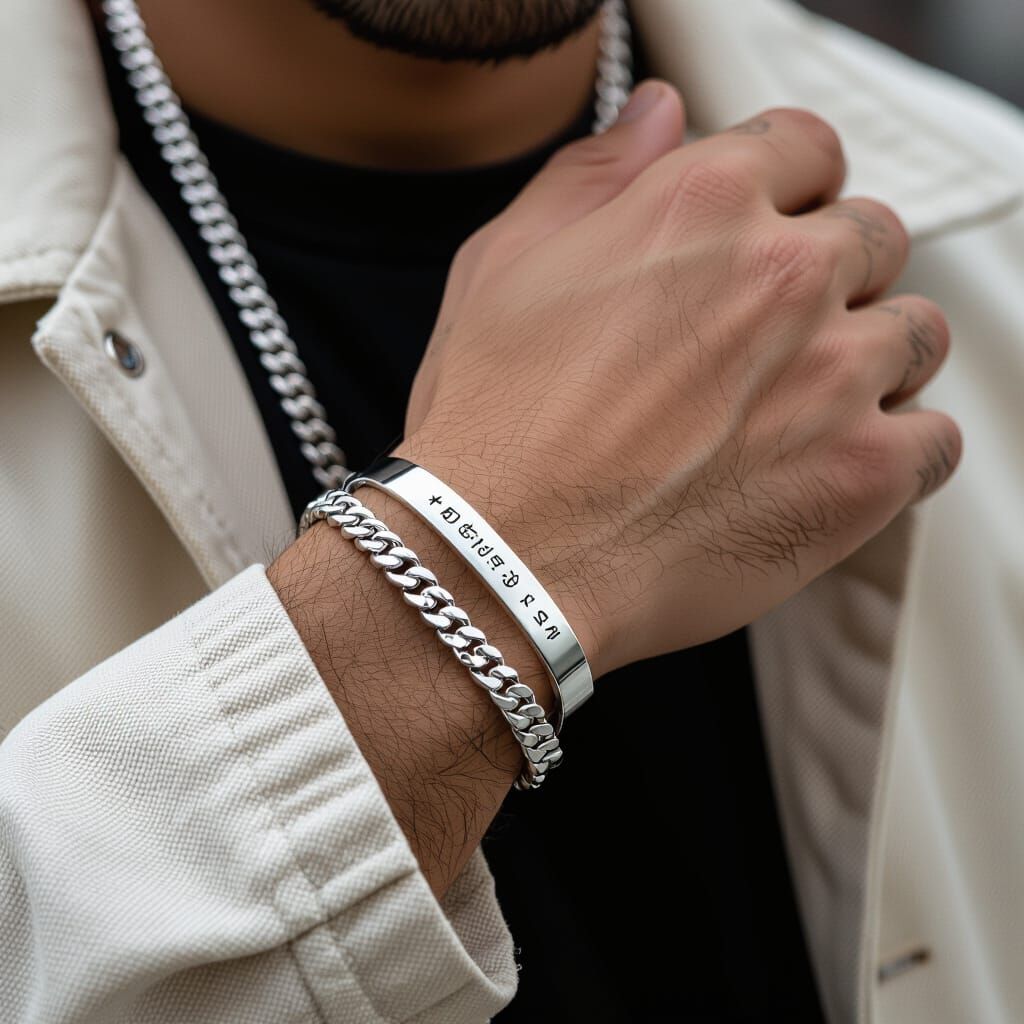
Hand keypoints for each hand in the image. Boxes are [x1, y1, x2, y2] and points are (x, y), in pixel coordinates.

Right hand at [399, 81, 959, 678]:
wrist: (504, 559)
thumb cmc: (492, 423)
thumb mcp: (505, 263)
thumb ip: (594, 173)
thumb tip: (661, 111)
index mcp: (703, 203)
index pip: (806, 149)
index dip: (785, 193)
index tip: (766, 235)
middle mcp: (785, 273)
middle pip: (871, 238)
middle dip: (827, 278)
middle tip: (763, 343)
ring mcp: (836, 374)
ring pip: (915, 334)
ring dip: (868, 360)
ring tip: (796, 410)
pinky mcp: (864, 474)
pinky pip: (936, 438)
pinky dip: (897, 448)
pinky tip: (830, 464)